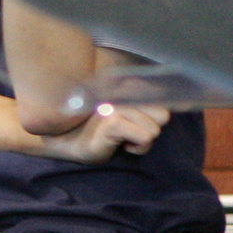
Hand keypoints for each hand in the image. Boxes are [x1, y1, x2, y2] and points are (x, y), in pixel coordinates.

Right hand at [34, 102, 166, 163]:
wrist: (63, 141)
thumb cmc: (95, 130)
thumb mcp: (120, 114)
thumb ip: (139, 104)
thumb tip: (169, 106)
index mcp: (124, 85)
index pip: (161, 98)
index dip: (153, 115)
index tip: (136, 123)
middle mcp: (121, 91)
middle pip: (162, 115)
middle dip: (149, 127)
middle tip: (128, 132)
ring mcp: (116, 106)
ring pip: (154, 129)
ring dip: (141, 139)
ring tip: (122, 138)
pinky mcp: (112, 122)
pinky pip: (145, 138)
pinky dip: (137, 147)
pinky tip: (120, 145)